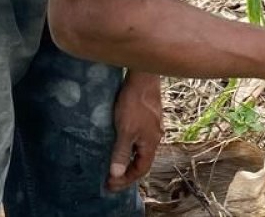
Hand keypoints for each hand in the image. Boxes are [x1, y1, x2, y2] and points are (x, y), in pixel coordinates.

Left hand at [106, 71, 163, 191]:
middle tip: (109, 178)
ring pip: (140, 149)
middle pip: (142, 160)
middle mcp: (155, 137)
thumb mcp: (125, 131)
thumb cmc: (134, 104)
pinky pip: (139, 138)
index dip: (126, 180)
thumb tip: (116, 174)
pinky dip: (129, 146)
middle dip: (126, 172)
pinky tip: (119, 142)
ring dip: (127, 159)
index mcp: (151, 143)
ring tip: (113, 163)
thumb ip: (121, 152)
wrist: (143, 78)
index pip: (141, 169)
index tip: (110, 185)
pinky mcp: (148, 117)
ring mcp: (152, 126)